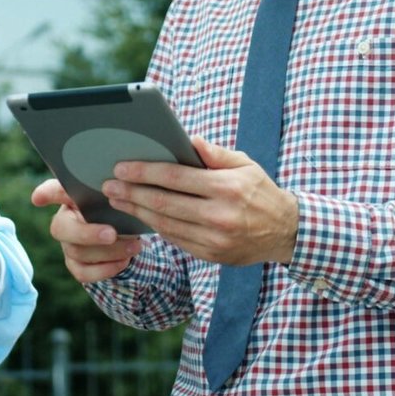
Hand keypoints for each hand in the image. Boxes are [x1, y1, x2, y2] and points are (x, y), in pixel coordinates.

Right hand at [31, 178, 144, 282]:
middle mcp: (64, 220)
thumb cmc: (119, 208)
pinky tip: (124, 261)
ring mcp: (67, 244)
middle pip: (61, 228)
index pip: (54, 191)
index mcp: (72, 198)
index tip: (37, 198)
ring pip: (77, 252)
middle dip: (87, 233)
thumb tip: (122, 189)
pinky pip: (83, 272)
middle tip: (112, 234)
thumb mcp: (119, 197)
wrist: (129, 234)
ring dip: (108, 252)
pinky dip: (106, 269)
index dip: (44, 194)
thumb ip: (115, 192)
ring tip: (133, 246)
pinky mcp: (75, 265)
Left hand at [102, 136, 298, 265]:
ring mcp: (215, 239)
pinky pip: (176, 239)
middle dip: (131, 192)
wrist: (285, 232)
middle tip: (109, 184)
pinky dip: (155, 227)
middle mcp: (219, 215)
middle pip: (164, 203)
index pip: (176, 177)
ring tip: (118, 199)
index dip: (144, 172)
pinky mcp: (212, 255)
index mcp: (227, 188)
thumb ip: (216, 153)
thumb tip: (189, 140)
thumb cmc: (260, 191)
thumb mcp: (245, 164)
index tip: (121, 167)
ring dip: (137, 211)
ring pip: (165, 224)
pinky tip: (141, 215)